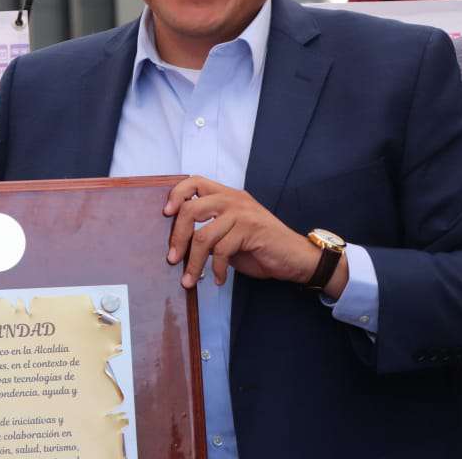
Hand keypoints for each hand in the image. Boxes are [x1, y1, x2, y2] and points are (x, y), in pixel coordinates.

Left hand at [164, 176, 331, 291]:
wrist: (295, 258)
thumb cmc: (260, 247)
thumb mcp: (230, 234)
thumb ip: (209, 231)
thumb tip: (179, 244)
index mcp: (226, 195)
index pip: (194, 182)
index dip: (176, 195)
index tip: (166, 214)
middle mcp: (233, 199)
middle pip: (191, 209)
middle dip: (177, 236)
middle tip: (172, 258)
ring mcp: (242, 213)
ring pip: (204, 235)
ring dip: (194, 262)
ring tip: (190, 279)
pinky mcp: (251, 230)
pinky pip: (222, 251)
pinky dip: (217, 270)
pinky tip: (219, 280)